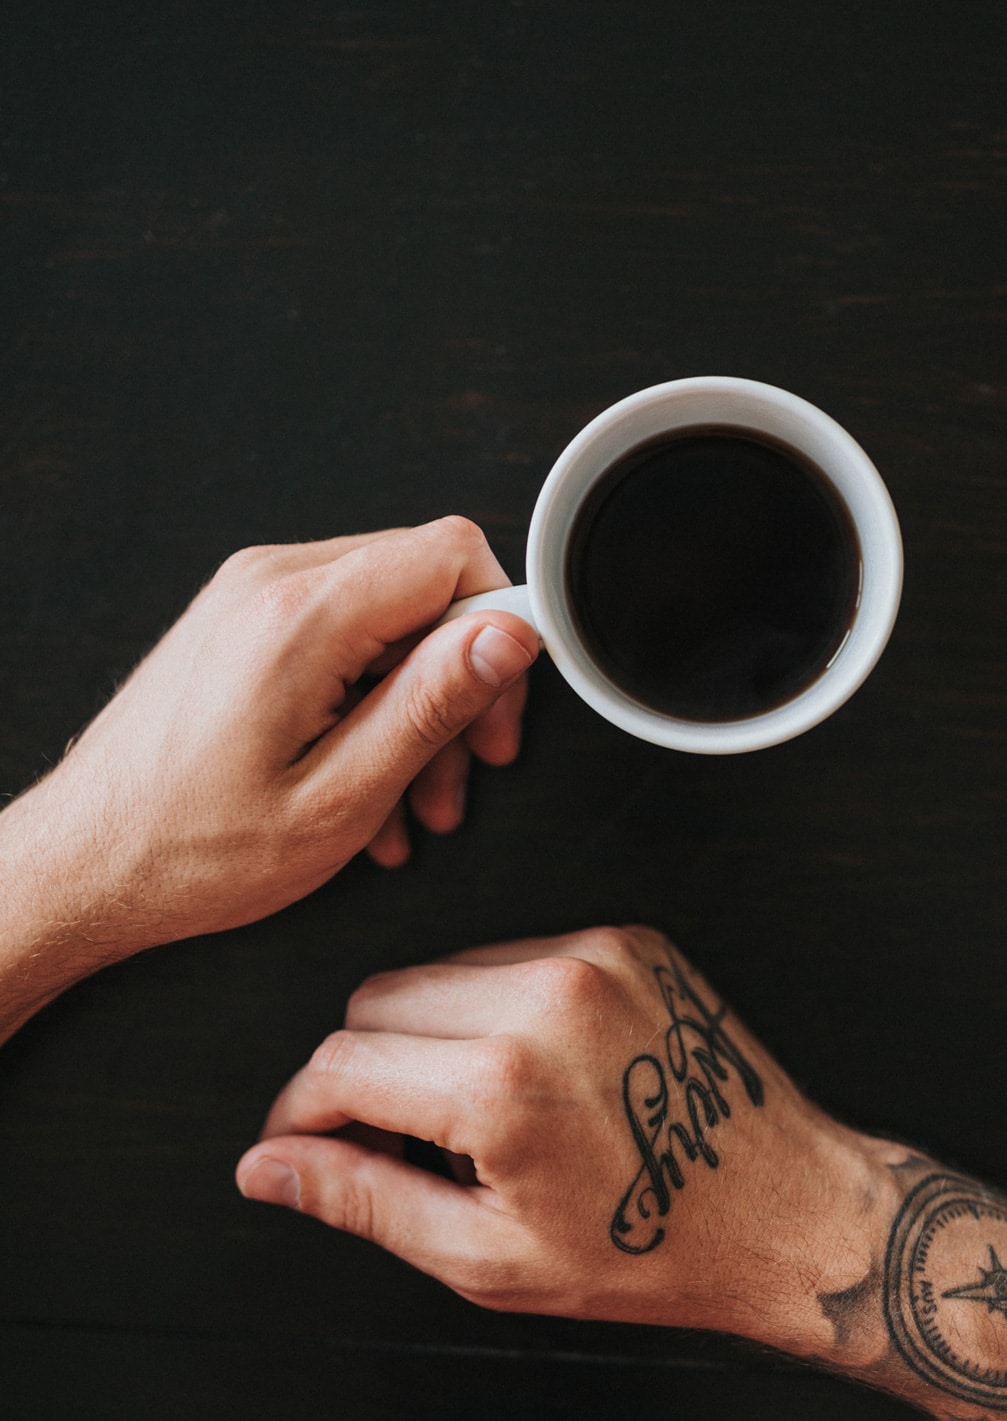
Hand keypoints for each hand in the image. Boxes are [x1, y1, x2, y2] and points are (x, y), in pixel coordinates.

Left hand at [5, 519, 537, 963]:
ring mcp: (249, 596)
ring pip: (389, 616)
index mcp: (298, 618)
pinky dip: (370, 702)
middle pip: (425, 586)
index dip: (499, 630)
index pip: (451, 555)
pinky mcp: (241, 621)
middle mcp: (270, 583)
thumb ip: (431, 704)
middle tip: (465, 772)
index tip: (496, 711)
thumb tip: (509, 634)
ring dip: (416, 707)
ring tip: (412, 802)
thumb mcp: (340, 798)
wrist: (82, 865)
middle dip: (460, 684)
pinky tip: (366, 783)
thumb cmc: (189, 851)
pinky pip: (341, 634)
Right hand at [237, 926, 897, 1352]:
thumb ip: (362, 1199)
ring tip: (481, 1121)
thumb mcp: (486, 1258)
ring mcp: (592, 956)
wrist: (791, 1214)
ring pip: (440, 971)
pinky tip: (536, 1077)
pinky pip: (512, 956)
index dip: (299, 1116)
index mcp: (502, 1081)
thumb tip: (266, 1168)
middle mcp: (545, 994)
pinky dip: (497, 1009)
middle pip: (376, 1001)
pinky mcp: (627, 941)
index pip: (338, 1064)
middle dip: (363, 1074)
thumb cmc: (652, 1251)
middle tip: (398, 1146)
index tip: (300, 1149)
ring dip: (429, 1038)